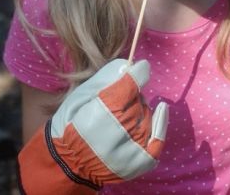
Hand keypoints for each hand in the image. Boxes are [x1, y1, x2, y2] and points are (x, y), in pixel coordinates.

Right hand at [17, 59, 168, 193]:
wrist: (68, 163)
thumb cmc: (70, 125)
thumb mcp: (79, 95)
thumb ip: (104, 78)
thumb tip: (127, 66)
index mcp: (101, 113)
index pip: (131, 85)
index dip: (137, 73)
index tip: (140, 67)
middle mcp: (120, 132)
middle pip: (138, 99)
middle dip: (130, 95)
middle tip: (115, 103)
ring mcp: (132, 149)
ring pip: (146, 113)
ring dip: (138, 110)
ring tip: (121, 117)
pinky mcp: (140, 162)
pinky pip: (158, 138)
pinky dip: (161, 122)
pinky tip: (161, 109)